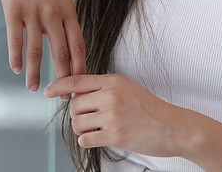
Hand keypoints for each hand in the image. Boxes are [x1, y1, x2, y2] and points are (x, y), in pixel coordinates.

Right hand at [0, 0, 85, 91]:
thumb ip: (64, 14)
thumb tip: (66, 38)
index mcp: (68, 8)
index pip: (78, 43)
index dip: (80, 66)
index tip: (80, 83)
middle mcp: (53, 13)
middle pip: (61, 52)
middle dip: (64, 77)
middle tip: (63, 97)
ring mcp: (33, 12)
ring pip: (37, 51)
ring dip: (36, 73)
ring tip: (34, 89)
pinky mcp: (13, 10)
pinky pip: (16, 39)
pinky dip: (16, 57)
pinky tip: (16, 69)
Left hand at [44, 74, 182, 156]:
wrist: (174, 127)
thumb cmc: (152, 110)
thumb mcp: (128, 89)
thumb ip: (105, 89)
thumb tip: (79, 94)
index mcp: (113, 81)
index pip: (77, 80)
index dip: (58, 85)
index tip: (47, 91)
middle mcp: (111, 95)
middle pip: (74, 104)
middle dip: (76, 115)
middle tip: (87, 120)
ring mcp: (113, 115)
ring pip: (76, 122)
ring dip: (81, 129)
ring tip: (94, 130)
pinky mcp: (115, 134)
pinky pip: (85, 138)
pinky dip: (87, 140)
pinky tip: (97, 138)